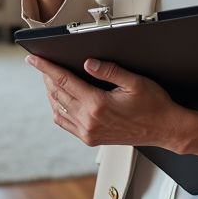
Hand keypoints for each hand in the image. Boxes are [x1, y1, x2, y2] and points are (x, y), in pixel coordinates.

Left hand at [25, 54, 190, 151]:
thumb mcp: (134, 82)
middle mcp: (89, 121)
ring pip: (58, 109)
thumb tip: (87, 63)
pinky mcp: (91, 138)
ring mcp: (88, 132)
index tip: (33, 59)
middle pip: (58, 94)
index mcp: (98, 105)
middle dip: (46, 77)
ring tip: (50, 78)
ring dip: (51, 93)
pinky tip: (60, 99)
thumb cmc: (154, 106)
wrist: (165, 129)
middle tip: (41, 64)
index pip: (63, 81)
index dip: (46, 68)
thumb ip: (109, 70)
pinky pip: (65, 123)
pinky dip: (58, 108)